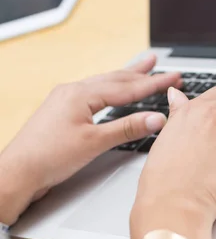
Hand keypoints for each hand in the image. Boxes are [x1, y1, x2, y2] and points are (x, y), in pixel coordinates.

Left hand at [0, 56, 180, 224]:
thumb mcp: (94, 143)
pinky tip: (113, 90)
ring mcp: (65, 99)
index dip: (153, 84)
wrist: (18, 172)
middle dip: (141, 73)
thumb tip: (156, 118)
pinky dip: (110, 89)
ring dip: (126, 76)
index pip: (126, 87)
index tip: (174, 78)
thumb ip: (127, 128)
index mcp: (80, 94)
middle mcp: (72, 91)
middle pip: (115, 79)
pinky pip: (93, 92)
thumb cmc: (49, 157)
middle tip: (162, 66)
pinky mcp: (62, 111)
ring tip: (143, 67)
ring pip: (103, 83)